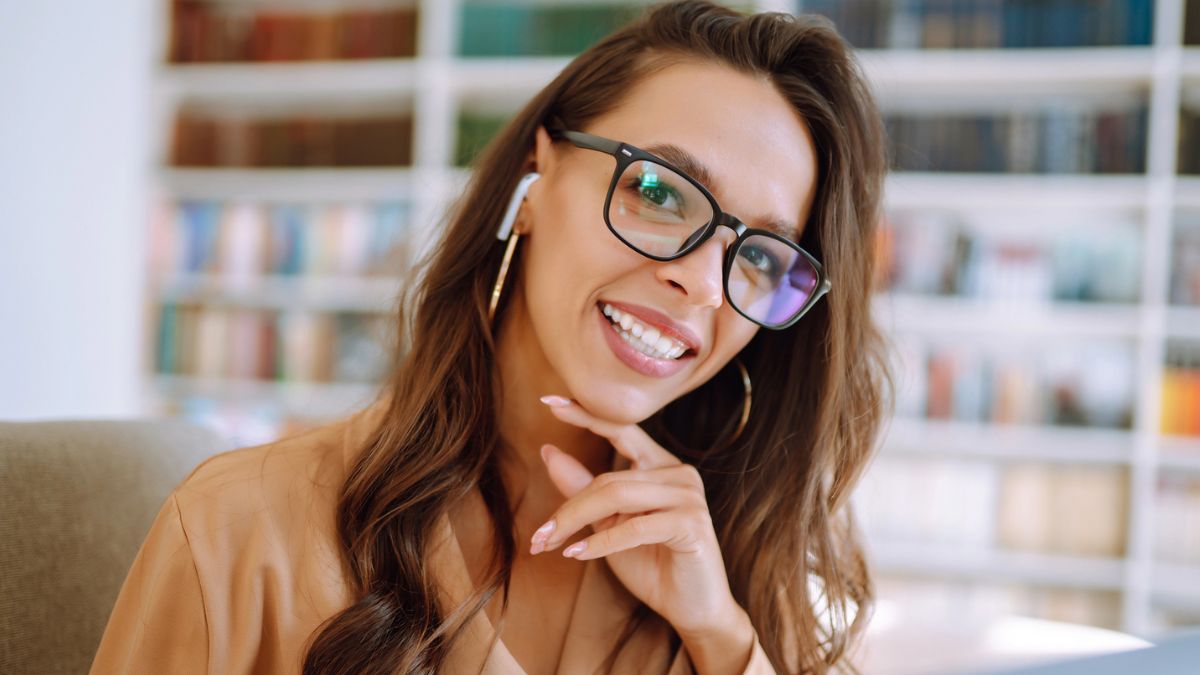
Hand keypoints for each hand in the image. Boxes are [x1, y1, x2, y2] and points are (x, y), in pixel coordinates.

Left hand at [530, 395, 751, 650]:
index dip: (585, 415)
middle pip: (608, 478)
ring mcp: (689, 496)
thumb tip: (548, 451)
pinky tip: (577, 554)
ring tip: (549, 544)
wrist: (690, 607)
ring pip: (617, 496)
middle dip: (567, 508)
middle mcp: (679, 473)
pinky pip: (634, 526)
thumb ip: (584, 488)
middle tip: (538, 537)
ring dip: (576, 522)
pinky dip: (601, 542)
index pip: (621, 429)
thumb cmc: (651, 563)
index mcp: (661, 465)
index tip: (549, 402)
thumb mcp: (609, 523)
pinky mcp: (691, 524)